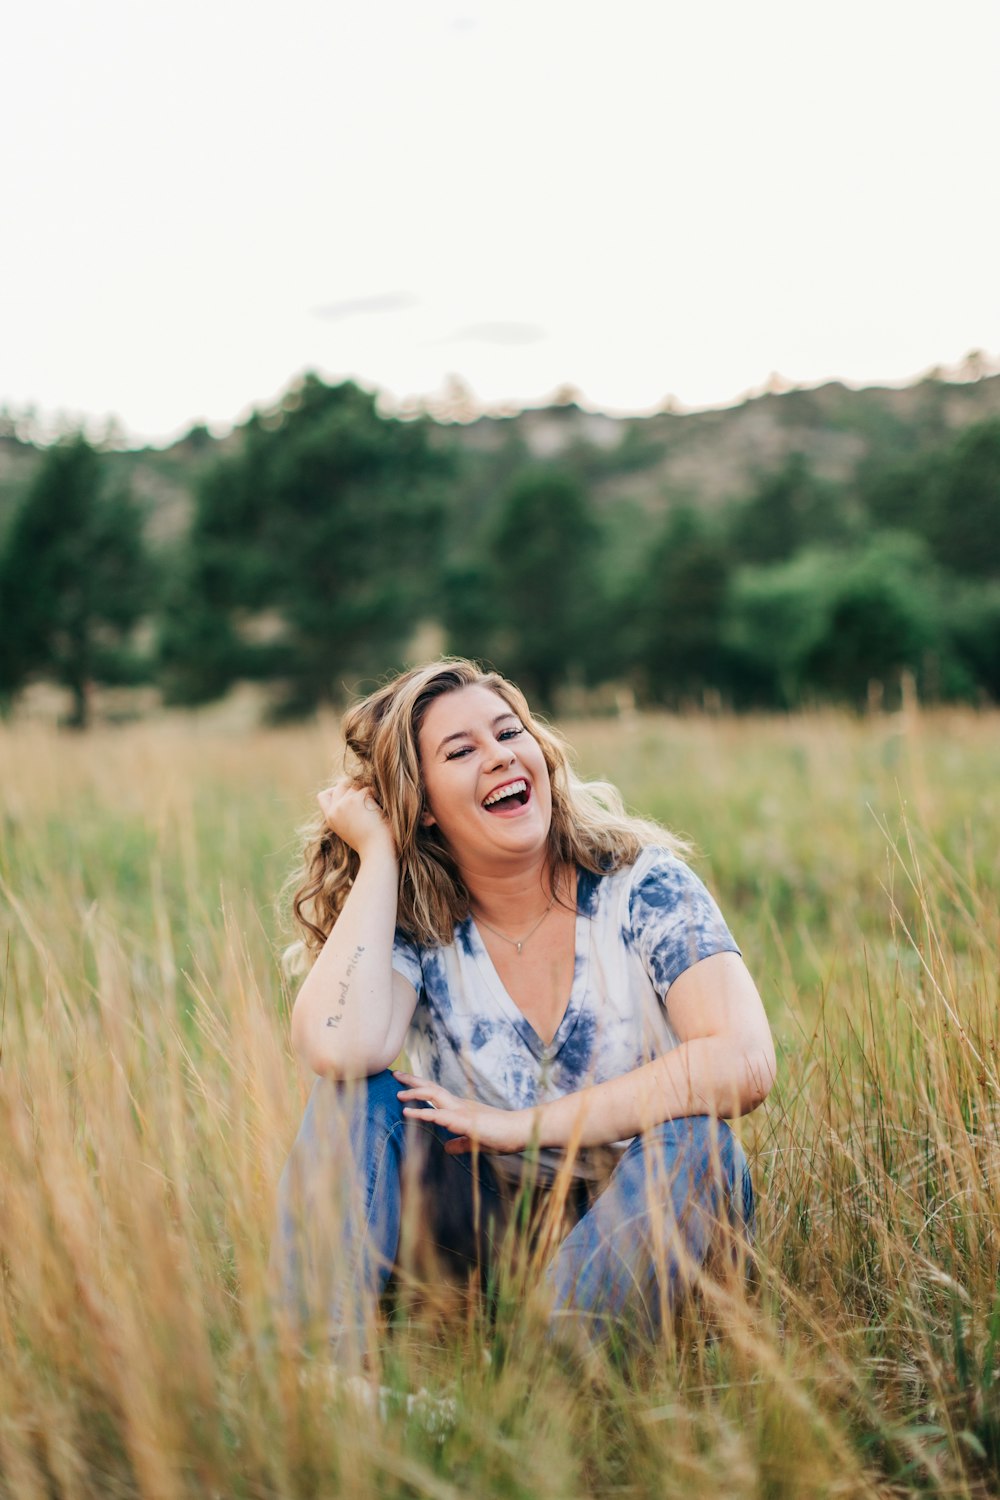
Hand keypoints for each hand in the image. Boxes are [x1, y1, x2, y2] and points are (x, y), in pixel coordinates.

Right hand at [317, 778, 395, 860]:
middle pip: (340, 786)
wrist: (377, 851)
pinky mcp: (357, 799)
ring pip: (355, 786)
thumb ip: (345, 815)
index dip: (334, 791)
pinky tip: (380, 809)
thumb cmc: (370, 844)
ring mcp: (344, 803)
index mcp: (331, 819)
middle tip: (367, 797)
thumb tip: (351, 796)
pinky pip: (368, 789)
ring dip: (367, 793)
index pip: (322, 796)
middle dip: (354, 788)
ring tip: (376, 809)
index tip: (348, 795)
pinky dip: (376, 795)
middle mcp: (335, 810)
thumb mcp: (349, 830)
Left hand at [394, 1072, 530, 1154]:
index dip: (419, 1088)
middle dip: (412, 1081)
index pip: (436, 1094)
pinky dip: (422, 1113)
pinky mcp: (465, 1122)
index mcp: (460, 1109)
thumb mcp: (475, 1141)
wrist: (521, 1131)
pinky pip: (439, 1116)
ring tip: (397, 1094)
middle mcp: (459, 1105)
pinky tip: (408, 1113)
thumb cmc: (502, 1136)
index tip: (403, 1084)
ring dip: (414, 1093)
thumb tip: (447, 1148)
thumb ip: (460, 1143)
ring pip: (434, 1096)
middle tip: (394, 1074)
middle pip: (431, 1088)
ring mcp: (462, 1111)